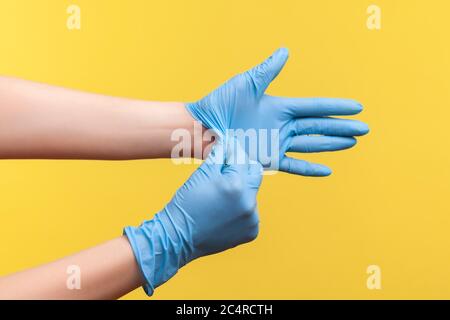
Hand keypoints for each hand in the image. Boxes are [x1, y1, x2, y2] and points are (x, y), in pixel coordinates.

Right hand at [124, 139, 261, 294]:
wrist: (178, 237)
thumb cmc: (187, 204)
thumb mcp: (202, 174)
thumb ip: (219, 155)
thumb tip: (227, 142)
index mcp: (237, 186)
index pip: (242, 158)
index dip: (232, 152)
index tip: (226, 149)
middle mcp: (249, 203)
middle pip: (255, 174)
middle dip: (242, 169)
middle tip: (226, 171)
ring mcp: (252, 219)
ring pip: (253, 194)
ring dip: (241, 191)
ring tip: (220, 198)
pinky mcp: (251, 232)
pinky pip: (251, 213)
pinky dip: (241, 210)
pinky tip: (224, 213)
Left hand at [186, 48, 368, 175]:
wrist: (202, 129)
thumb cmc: (220, 104)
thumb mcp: (246, 84)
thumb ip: (267, 71)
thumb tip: (285, 51)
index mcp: (280, 107)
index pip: (315, 107)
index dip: (336, 108)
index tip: (357, 107)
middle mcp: (282, 125)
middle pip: (319, 126)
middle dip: (342, 128)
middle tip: (364, 129)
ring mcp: (276, 143)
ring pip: (311, 144)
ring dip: (332, 144)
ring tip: (352, 143)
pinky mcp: (268, 159)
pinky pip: (293, 165)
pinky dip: (310, 169)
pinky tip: (327, 170)